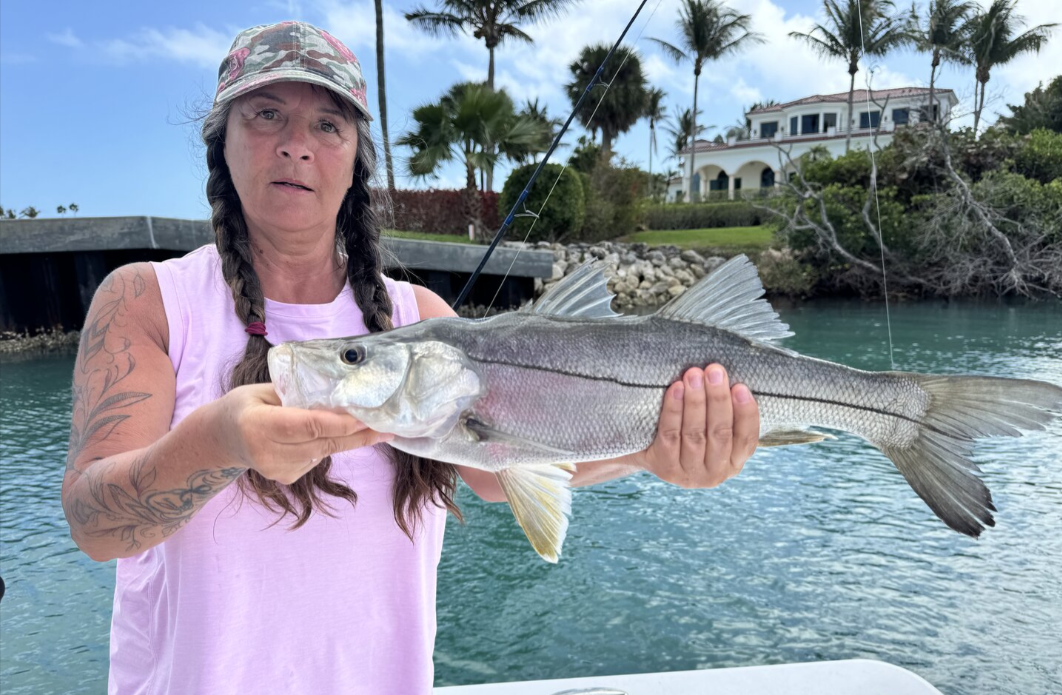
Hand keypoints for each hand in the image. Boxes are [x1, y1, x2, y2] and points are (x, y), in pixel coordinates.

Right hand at [210, 383, 392, 484]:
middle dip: (358, 435)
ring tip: (376, 428)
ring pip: (324, 452)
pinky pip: (317, 458)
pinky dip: (329, 444)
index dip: (340, 423)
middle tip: (387, 427)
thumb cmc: (244, 406)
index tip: (366, 418)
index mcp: (258, 425)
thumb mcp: (263, 391)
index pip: (308, 426)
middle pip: (322, 443)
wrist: (222, 438)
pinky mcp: (286, 478)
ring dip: (350, 440)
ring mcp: (277, 470)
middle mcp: (267, 453)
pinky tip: (331, 434)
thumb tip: (338, 391)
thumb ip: (296, 394)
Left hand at [634, 364, 758, 488]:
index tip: (740, 387)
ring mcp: (689, 474)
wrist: (648, 452)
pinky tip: (675, 390)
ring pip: (695, 435)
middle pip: (720, 434)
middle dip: (718, 400)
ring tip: (693, 375)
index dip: (746, 413)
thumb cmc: (687, 430)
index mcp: (734, 462)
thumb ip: (722, 411)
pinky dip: (673, 411)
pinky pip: (670, 436)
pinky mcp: (665, 468)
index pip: (746, 439)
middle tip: (714, 371)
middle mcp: (715, 473)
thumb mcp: (710, 426)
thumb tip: (725, 377)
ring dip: (695, 402)